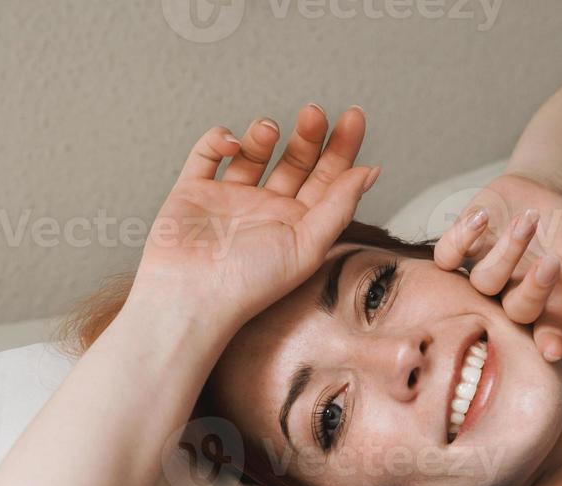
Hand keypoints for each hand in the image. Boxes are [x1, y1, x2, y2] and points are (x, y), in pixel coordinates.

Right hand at [131, 105, 378, 333]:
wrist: (191, 297)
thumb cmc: (250, 283)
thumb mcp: (308, 244)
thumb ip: (339, 205)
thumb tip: (370, 171)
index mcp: (299, 225)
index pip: (328, 179)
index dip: (343, 147)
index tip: (354, 116)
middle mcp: (267, 210)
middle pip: (295, 160)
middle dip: (308, 134)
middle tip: (314, 112)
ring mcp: (229, 199)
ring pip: (253, 153)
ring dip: (263, 134)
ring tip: (270, 129)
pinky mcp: (193, 191)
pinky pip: (207, 155)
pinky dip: (219, 139)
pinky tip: (231, 143)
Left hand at [433, 172, 561, 361]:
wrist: (535, 194)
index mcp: (548, 302)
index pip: (548, 329)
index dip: (549, 338)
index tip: (553, 350)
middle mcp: (513, 295)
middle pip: (515, 311)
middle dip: (533, 290)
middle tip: (552, 263)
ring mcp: (484, 275)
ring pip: (485, 281)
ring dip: (508, 249)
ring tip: (529, 217)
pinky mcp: (459, 252)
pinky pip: (447, 257)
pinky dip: (461, 237)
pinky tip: (482, 216)